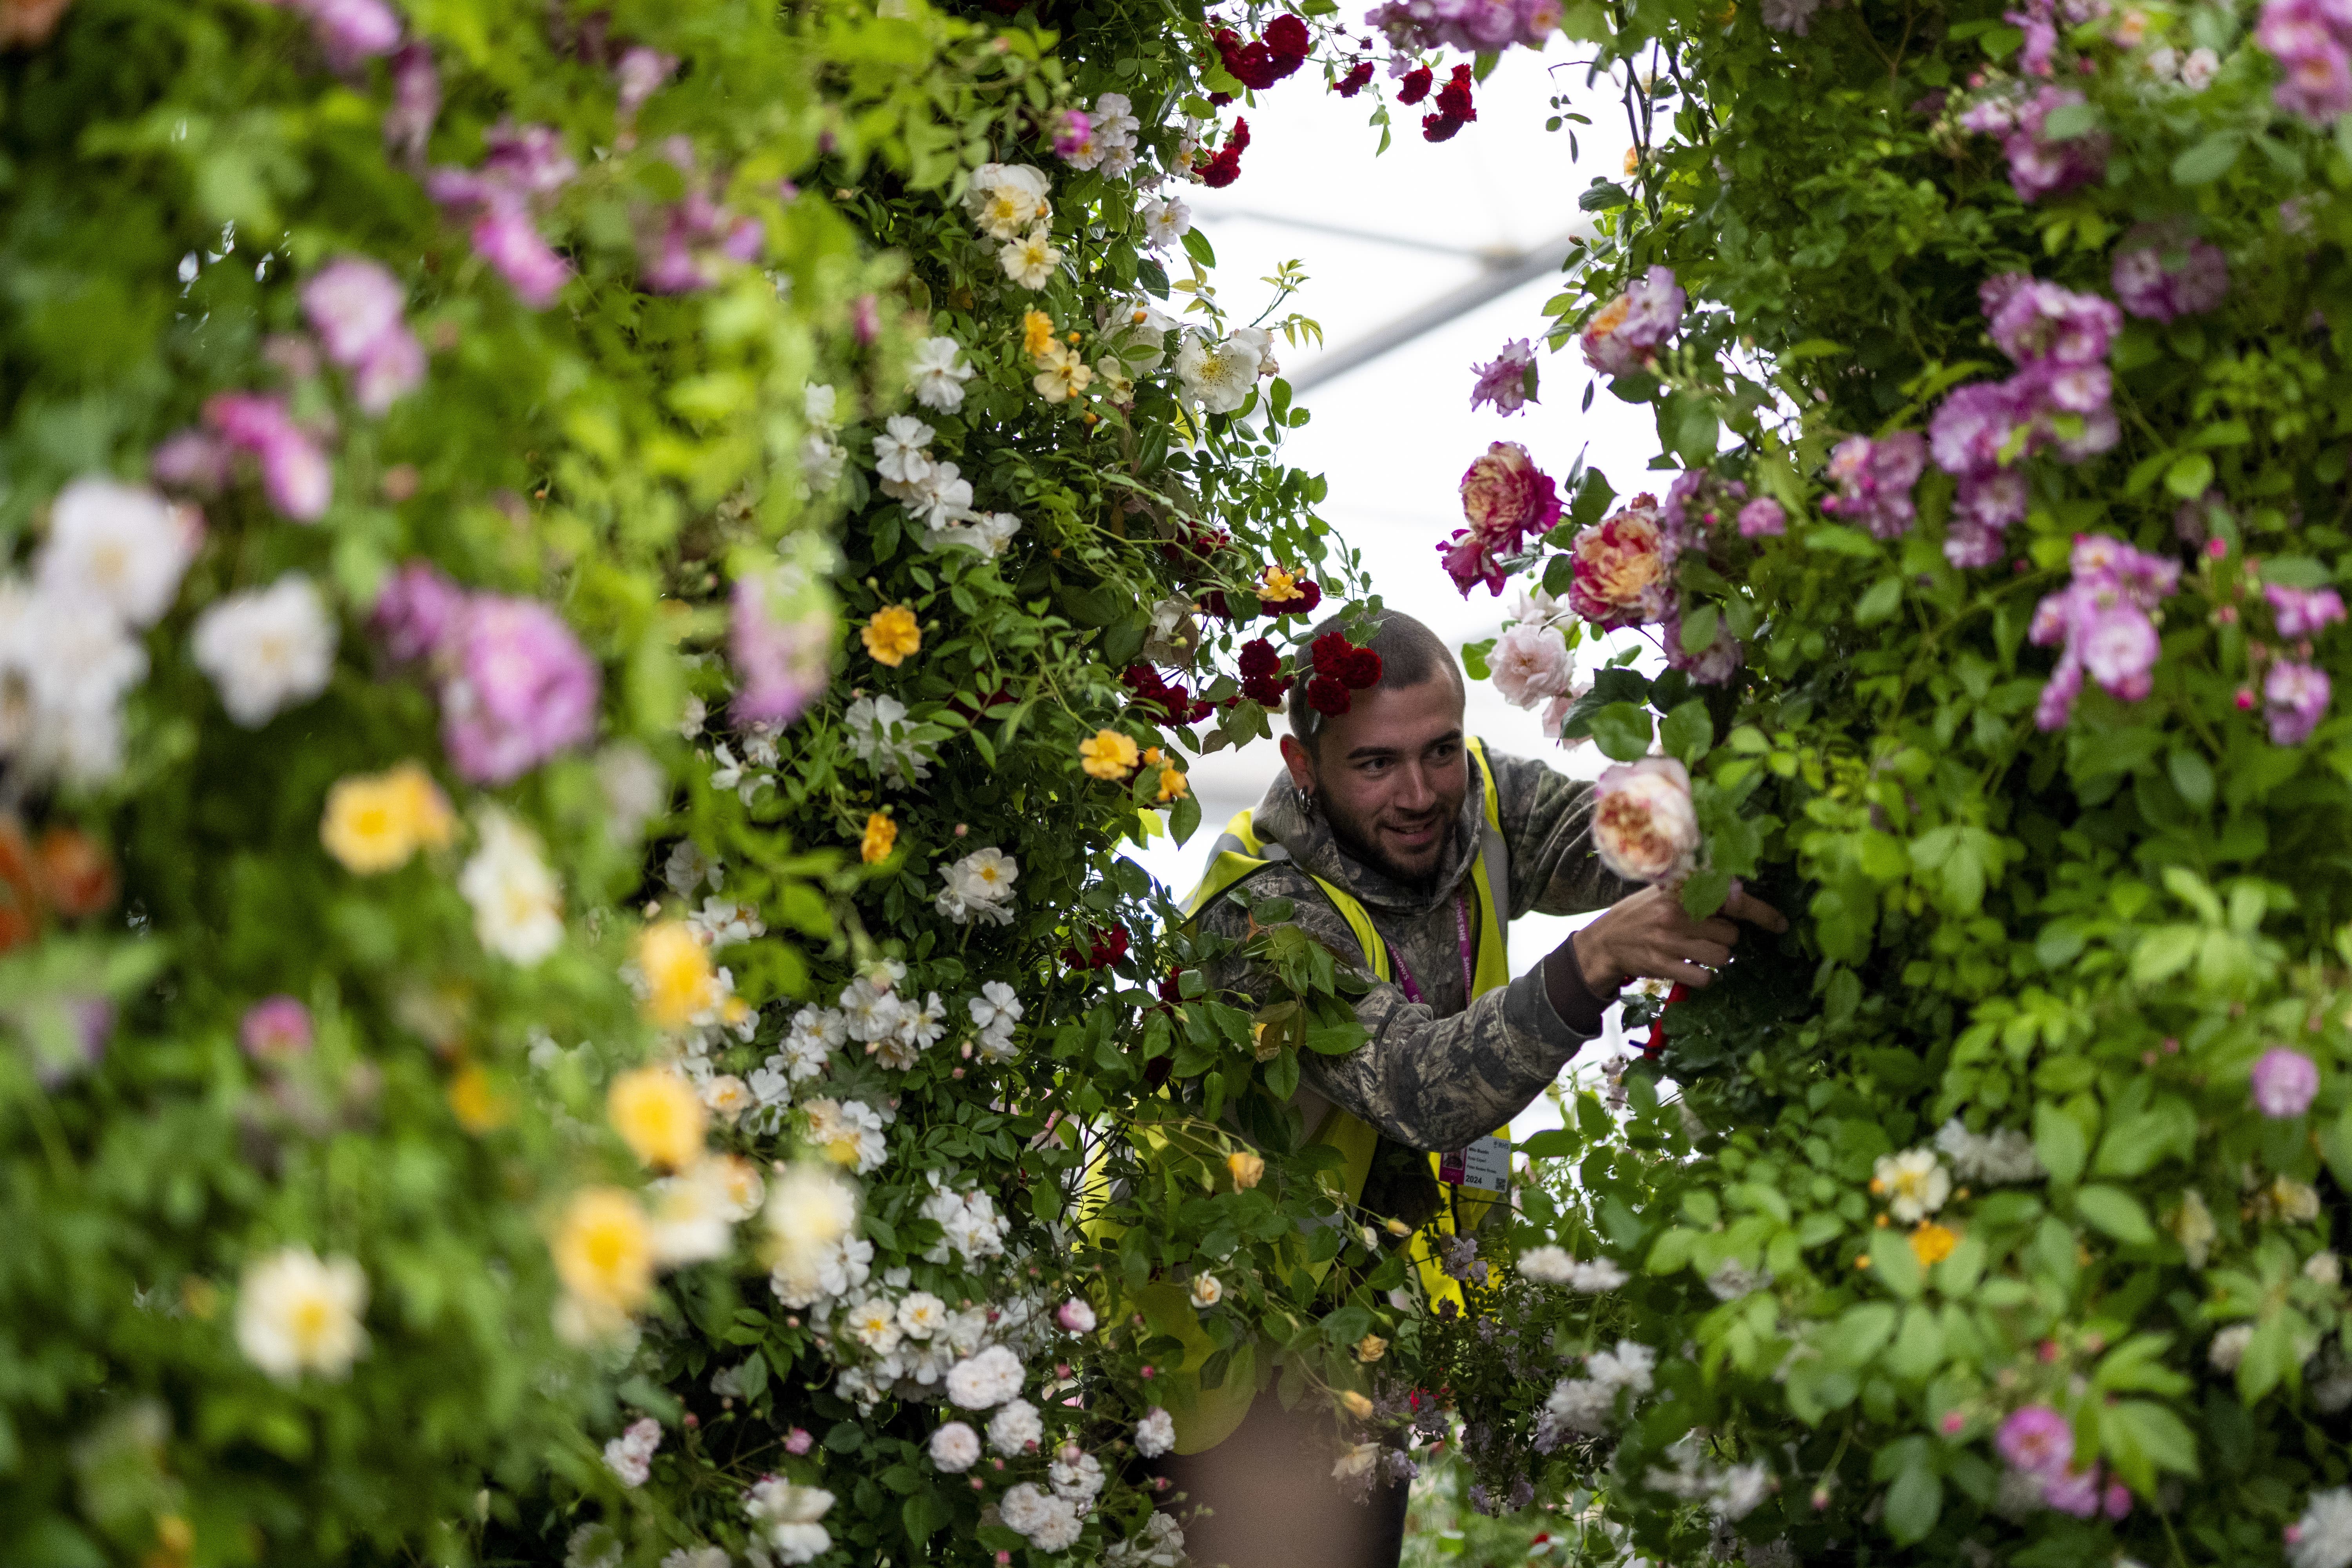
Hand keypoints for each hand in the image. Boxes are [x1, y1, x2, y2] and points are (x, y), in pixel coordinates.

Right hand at [1568, 881, 1787, 993]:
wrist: (1604, 941)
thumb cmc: (1641, 914)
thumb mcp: (1666, 892)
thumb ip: (1699, 891)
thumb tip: (1740, 893)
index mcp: (1681, 890)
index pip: (1732, 899)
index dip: (1761, 913)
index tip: (1781, 924)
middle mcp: (1677, 912)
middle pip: (1730, 935)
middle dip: (1724, 938)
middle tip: (1704, 935)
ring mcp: (1669, 940)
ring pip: (1721, 957)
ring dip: (1715, 958)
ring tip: (1694, 950)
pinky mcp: (1662, 965)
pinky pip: (1704, 977)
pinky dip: (1702, 976)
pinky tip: (1688, 967)